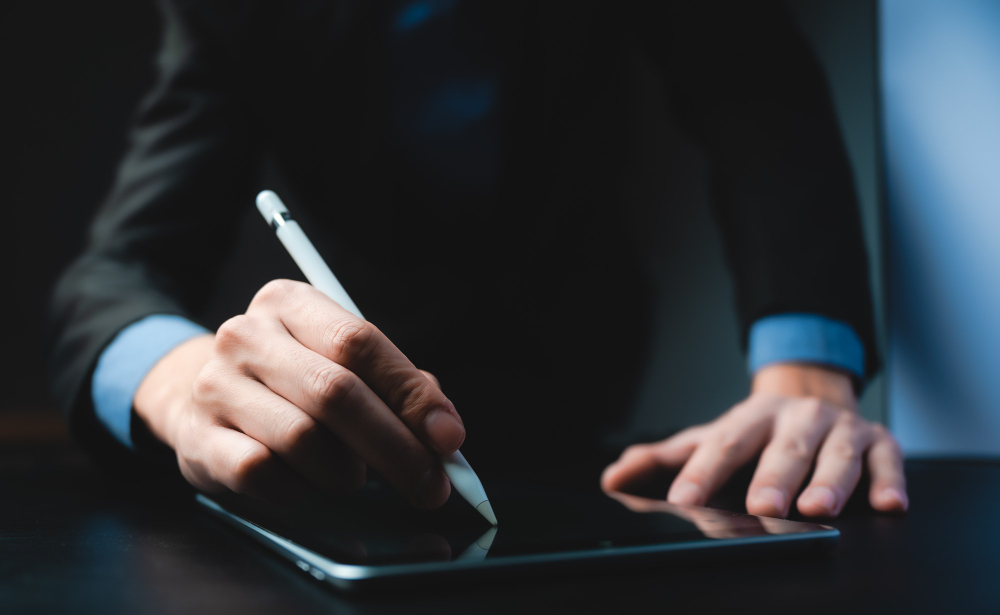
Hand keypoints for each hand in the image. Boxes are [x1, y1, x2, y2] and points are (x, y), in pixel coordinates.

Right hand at [133, 279, 464, 506]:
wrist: (197, 398)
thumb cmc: (292, 382)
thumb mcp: (341, 363)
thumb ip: (398, 387)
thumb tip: (444, 432)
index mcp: (290, 303)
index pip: (360, 342)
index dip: (410, 394)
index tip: (448, 438)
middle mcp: (247, 335)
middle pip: (336, 393)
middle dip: (395, 448)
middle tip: (429, 486)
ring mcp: (216, 385)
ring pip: (302, 438)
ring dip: (345, 472)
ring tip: (354, 477)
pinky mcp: (197, 437)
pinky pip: (262, 473)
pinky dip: (298, 491)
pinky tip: (305, 485)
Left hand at [601, 364, 907, 517]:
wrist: (813, 393)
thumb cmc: (755, 431)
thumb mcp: (709, 438)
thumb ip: (663, 460)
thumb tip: (613, 479)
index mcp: (749, 419)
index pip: (722, 445)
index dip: (702, 473)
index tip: (683, 500)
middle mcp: (795, 420)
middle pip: (782, 449)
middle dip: (772, 477)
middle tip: (761, 505)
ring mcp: (840, 429)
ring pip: (837, 454)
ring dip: (830, 481)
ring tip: (818, 508)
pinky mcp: (878, 441)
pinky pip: (888, 460)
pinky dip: (890, 480)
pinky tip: (888, 504)